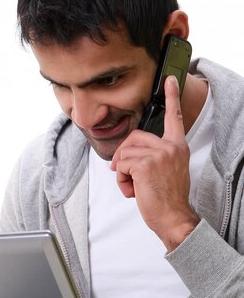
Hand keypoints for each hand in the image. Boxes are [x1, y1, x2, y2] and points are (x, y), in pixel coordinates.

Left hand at [110, 76, 199, 250]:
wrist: (173, 217)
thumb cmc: (166, 198)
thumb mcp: (164, 171)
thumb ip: (151, 156)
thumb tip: (124, 156)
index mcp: (177, 146)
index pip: (175, 117)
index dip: (171, 97)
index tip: (170, 79)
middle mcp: (170, 147)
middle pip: (133, 137)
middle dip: (123, 156)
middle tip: (123, 173)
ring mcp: (159, 154)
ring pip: (125, 154)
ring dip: (122, 173)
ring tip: (134, 187)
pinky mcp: (145, 165)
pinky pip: (121, 165)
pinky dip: (121, 180)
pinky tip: (132, 190)